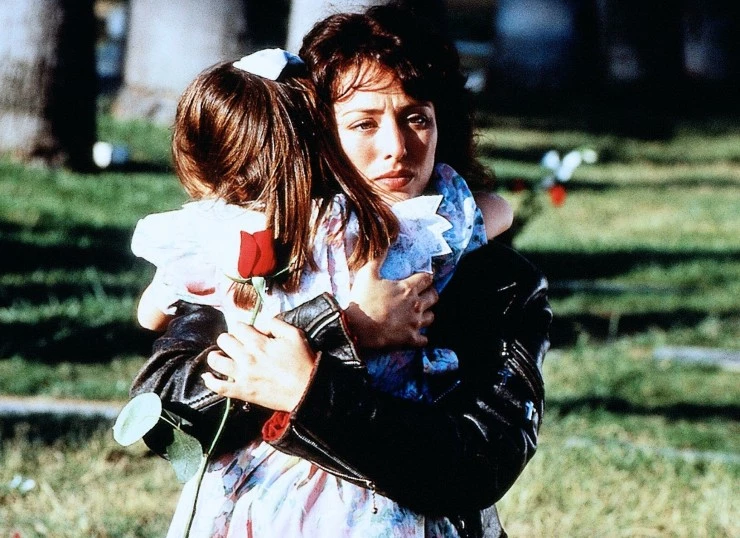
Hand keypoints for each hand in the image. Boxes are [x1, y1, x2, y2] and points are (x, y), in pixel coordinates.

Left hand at [201, 317, 316, 411]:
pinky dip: (210, 381)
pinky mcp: (242, 392)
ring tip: (221, 356)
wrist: (306, 390)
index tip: (248, 333)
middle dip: (229, 339)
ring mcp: (242, 375)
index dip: (242, 328)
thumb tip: (260, 323)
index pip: (238, 327)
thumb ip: (275, 323)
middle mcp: (246, 357)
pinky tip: (208, 376)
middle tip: (237, 344)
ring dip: (216, 356)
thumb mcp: (294, 334)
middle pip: (223, 340)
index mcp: (259, 342)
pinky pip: (218, 387)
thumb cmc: (302, 362)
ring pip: (215, 361)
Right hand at [345, 254, 437, 348]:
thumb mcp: (366, 274)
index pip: (427, 278)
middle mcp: (416, 305)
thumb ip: (378, 259)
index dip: (426, 277)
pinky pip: (424, 340)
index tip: (424, 278)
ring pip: (431, 317)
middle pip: (434, 297)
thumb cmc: (362, 299)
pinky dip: (422, 337)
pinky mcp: (410, 339)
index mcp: (408, 288)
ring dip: (427, 314)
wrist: (357, 327)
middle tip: (424, 294)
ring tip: (420, 313)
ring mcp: (415, 323)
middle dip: (431, 294)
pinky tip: (416, 334)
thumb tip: (385, 245)